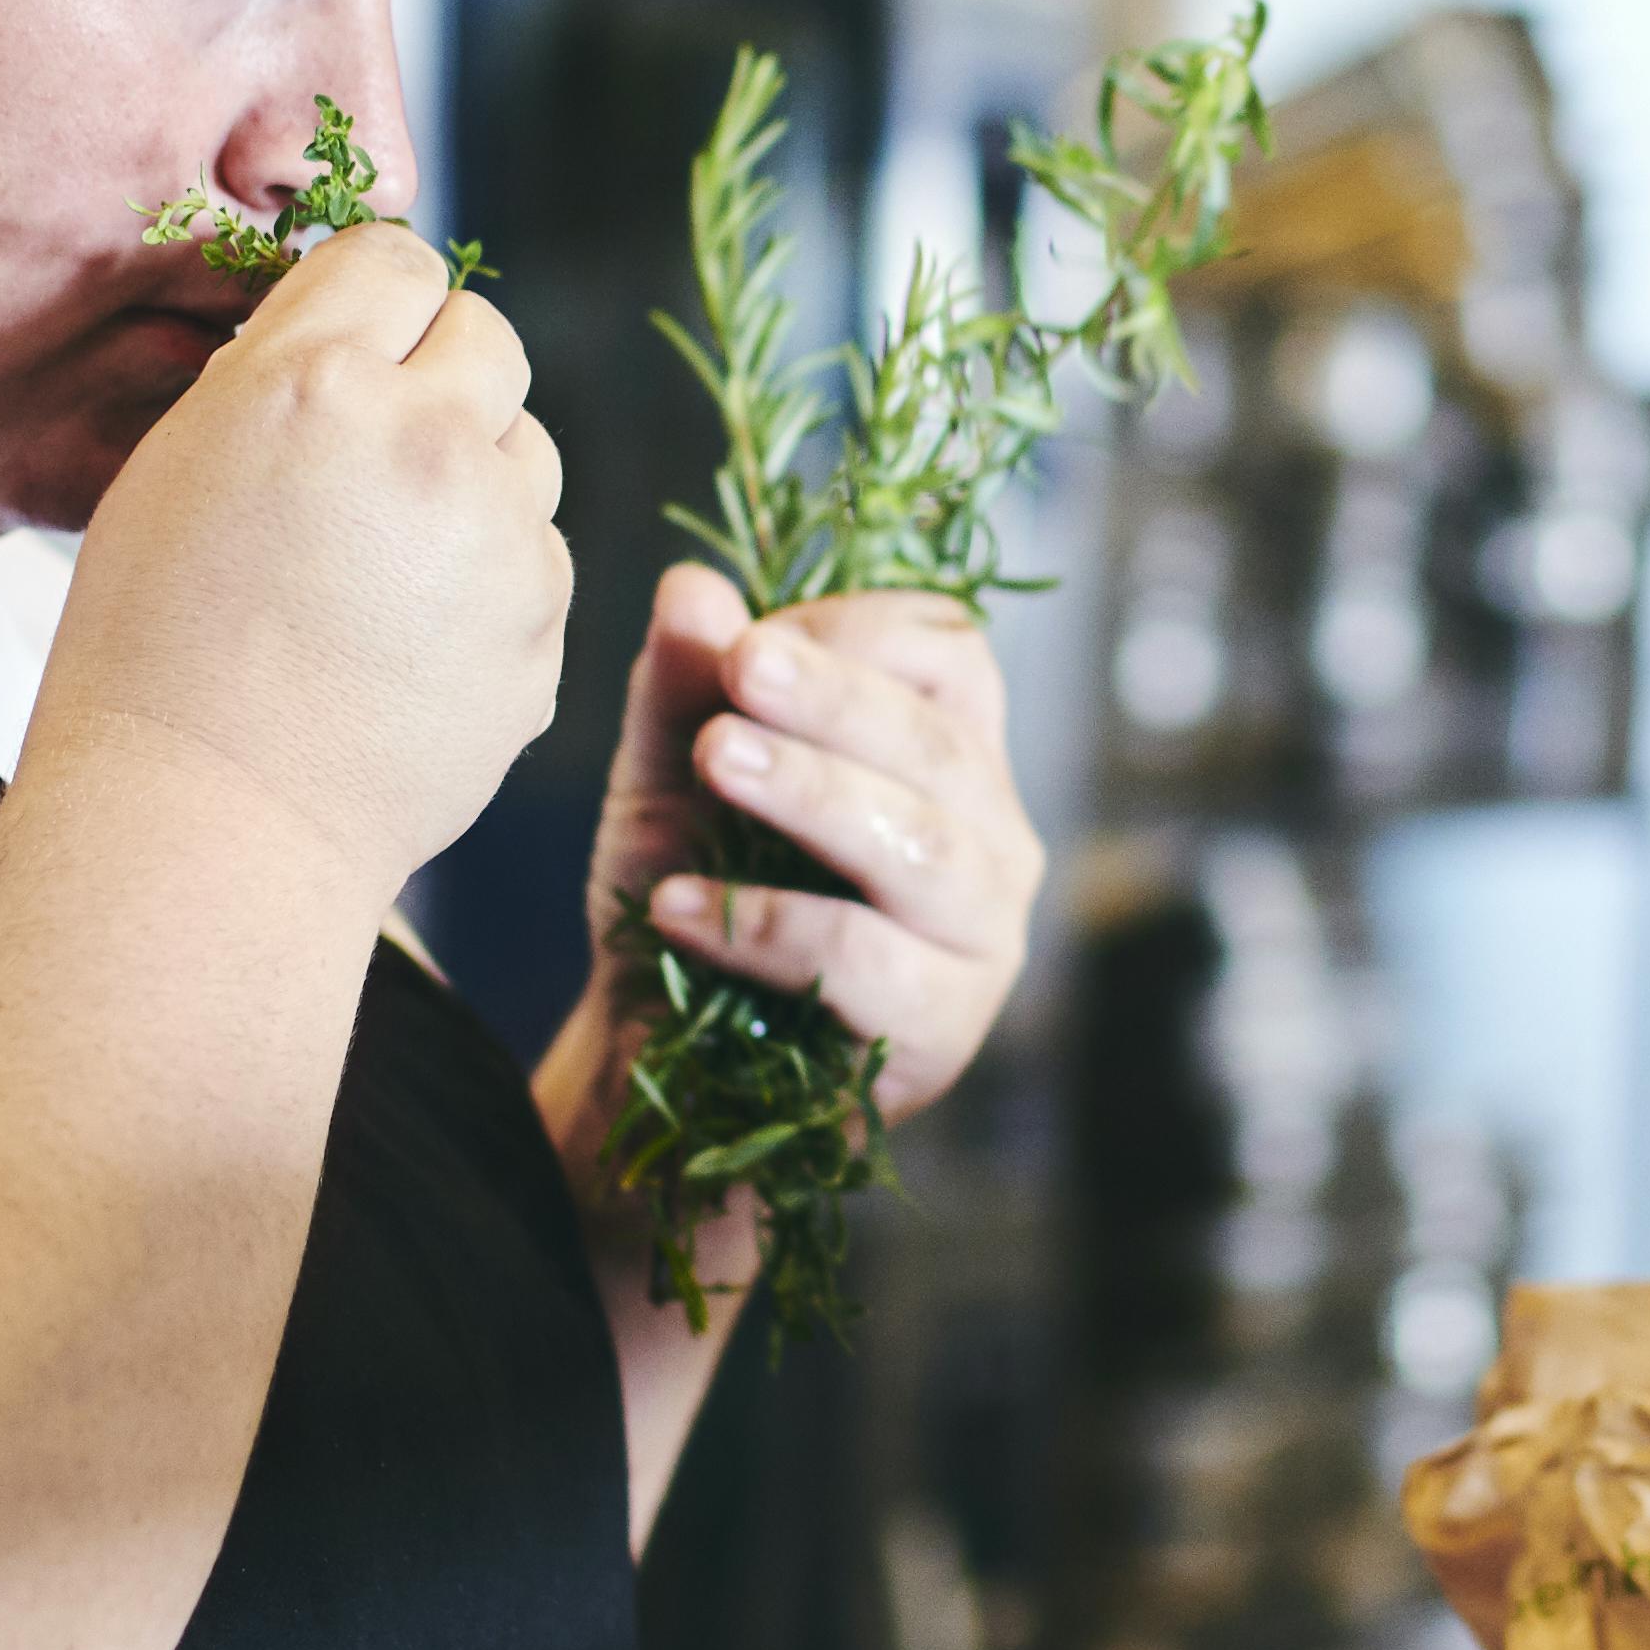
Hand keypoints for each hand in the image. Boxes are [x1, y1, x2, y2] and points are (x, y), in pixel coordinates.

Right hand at [22, 222, 563, 903]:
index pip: (393, 257)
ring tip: (385, 560)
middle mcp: (423, 439)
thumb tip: (351, 341)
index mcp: (310, 382)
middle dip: (438, 374)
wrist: (208, 824)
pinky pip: (536, 554)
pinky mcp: (541, 621)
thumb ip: (275, 383)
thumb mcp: (176, 469)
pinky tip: (410, 639)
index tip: (353, 344)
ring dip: (475, 475)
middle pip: (487, 335)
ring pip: (528, 445)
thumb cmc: (153, 654)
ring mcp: (497, 535)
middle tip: (375, 450)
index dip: (372, 300)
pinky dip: (490, 579)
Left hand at [584, 563, 1038, 1125]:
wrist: (658, 1062)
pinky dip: (766, 924)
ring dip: (814, 794)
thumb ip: (683, 686)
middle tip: (737, 669)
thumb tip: (692, 586)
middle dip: (834, 699)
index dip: (853, 633)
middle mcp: (991, 837)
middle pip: (941, 745)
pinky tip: (676, 908)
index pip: (952, 654)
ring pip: (923, 848)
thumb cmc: (687, 896)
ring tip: (714, 760)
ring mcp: (983, 938)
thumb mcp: (668, 778)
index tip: (745, 646)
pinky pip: (869, 962)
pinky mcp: (944, 1030)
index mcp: (948, 754)